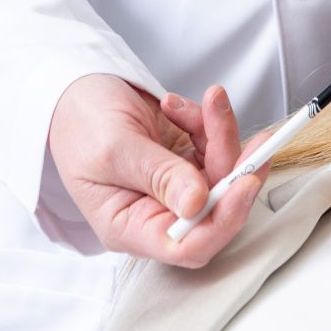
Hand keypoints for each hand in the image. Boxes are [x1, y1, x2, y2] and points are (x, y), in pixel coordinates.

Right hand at [47, 74, 268, 267]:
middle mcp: (153, 211)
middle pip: (213, 206)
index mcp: (130, 226)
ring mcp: (170, 183)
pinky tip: (176, 103)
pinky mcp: (180, 156)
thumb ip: (159, 176)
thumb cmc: (79, 120)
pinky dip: (205, 120)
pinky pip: (210, 144)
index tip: (245, 184)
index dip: (222, 220)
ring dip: (221, 133)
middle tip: (258, 140)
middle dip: (235, 169)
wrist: (72, 86)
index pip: (187, 244)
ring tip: (212, 99)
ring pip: (218, 171)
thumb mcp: (115, 148)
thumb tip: (198, 203)